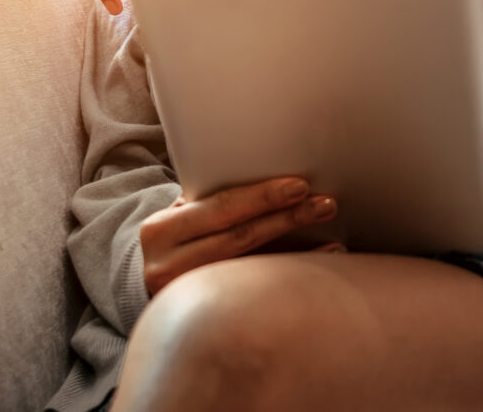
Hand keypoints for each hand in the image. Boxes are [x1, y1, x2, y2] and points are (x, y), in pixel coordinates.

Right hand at [140, 177, 342, 295]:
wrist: (149, 282)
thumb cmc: (177, 238)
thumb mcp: (181, 216)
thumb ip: (209, 199)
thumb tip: (270, 167)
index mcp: (160, 231)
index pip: (220, 208)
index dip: (262, 197)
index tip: (300, 186)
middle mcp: (167, 265)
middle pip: (240, 238)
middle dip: (287, 219)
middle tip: (325, 204)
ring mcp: (185, 295)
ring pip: (252, 268)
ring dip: (298, 250)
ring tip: (332, 234)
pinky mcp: (204, 316)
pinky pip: (258, 290)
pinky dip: (292, 271)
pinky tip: (323, 258)